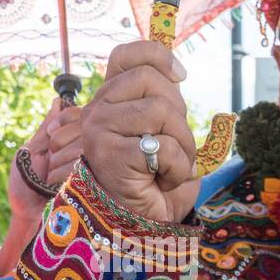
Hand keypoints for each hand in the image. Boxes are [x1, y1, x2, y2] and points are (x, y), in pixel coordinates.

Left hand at [8, 97, 81, 221]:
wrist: (26, 214)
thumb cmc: (25, 183)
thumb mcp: (31, 150)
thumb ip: (46, 127)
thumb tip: (58, 100)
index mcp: (70, 140)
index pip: (78, 115)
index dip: (64, 122)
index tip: (51, 134)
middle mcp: (84, 150)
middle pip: (81, 129)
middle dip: (56, 146)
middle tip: (47, 163)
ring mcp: (89, 166)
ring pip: (81, 148)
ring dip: (57, 163)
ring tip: (48, 177)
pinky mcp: (91, 183)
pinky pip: (81, 166)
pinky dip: (61, 174)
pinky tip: (52, 184)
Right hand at [81, 41, 200, 223]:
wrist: (136, 224)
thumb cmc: (152, 179)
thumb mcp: (160, 131)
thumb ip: (163, 100)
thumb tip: (178, 72)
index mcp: (108, 101)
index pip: (125, 55)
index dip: (157, 55)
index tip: (180, 76)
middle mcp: (97, 110)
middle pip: (153, 80)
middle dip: (179, 115)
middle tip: (171, 146)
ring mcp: (99, 130)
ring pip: (163, 111)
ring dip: (183, 146)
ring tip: (168, 167)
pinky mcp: (110, 154)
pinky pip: (164, 147)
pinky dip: (177, 168)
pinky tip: (160, 181)